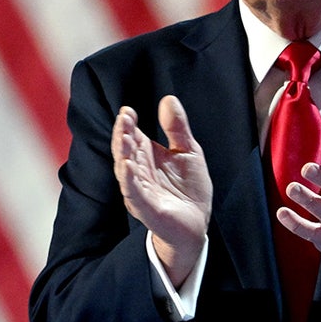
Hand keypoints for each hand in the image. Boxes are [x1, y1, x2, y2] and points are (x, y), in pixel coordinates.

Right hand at [111, 95, 212, 285]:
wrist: (198, 222)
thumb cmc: (190, 188)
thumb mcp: (188, 152)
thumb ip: (177, 128)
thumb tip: (168, 99)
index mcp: (148, 158)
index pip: (133, 137)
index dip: (128, 124)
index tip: (127, 110)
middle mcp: (140, 172)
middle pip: (126, 151)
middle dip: (123, 134)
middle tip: (124, 118)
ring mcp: (140, 190)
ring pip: (126, 170)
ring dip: (123, 153)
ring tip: (123, 136)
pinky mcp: (146, 207)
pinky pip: (134, 192)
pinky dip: (128, 179)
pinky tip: (126, 165)